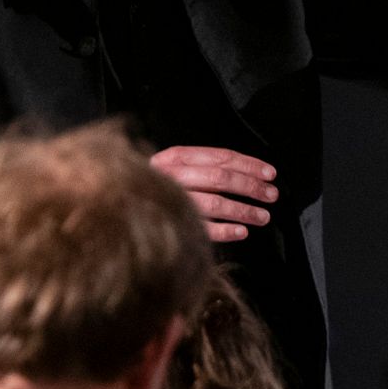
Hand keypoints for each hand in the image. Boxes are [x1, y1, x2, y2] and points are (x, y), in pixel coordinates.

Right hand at [150, 146, 277, 243]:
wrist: (116, 208)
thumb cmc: (152, 189)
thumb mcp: (174, 170)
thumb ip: (202, 168)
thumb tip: (245, 175)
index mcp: (176, 158)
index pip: (221, 157)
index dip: (249, 165)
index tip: (269, 174)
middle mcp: (173, 176)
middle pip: (222, 178)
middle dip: (251, 187)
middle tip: (271, 195)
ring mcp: (170, 200)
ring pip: (216, 202)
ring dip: (244, 210)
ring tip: (263, 216)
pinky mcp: (168, 224)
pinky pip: (203, 228)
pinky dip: (225, 230)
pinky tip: (241, 232)